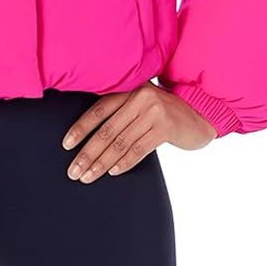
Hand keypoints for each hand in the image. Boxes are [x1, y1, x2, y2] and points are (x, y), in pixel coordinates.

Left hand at [62, 82, 216, 181]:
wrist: (200, 113)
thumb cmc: (163, 112)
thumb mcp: (141, 103)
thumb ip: (120, 111)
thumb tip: (88, 137)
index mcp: (129, 88)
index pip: (98, 110)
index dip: (81, 128)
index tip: (66, 146)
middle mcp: (139, 97)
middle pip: (106, 130)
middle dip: (87, 153)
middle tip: (73, 171)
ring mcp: (153, 111)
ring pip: (120, 143)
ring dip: (101, 163)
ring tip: (88, 176)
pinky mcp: (166, 127)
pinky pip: (139, 149)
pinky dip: (124, 163)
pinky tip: (112, 172)